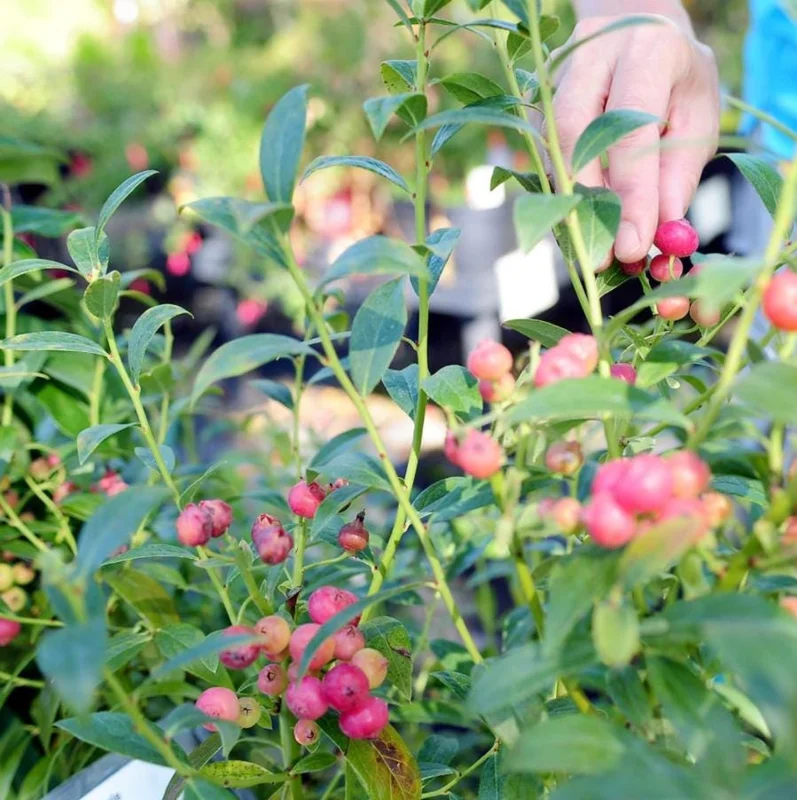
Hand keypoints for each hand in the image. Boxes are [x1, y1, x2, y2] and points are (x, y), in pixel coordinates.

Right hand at [549, 13, 719, 262]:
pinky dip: (561, 196)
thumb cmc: (675, 78)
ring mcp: (554, 76)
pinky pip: (542, 157)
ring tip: (591, 247)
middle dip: (586, 204)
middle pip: (573, 137)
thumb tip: (660, 234)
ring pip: (550, 150)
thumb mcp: (696, 117)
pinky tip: (579, 222)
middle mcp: (591, 55)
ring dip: (569, 205)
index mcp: (646, 50)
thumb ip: (678, 173)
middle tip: (601, 256)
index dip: (630, 196)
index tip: (633, 247)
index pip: (630, 133)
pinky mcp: (534, 100)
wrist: (636, 27)